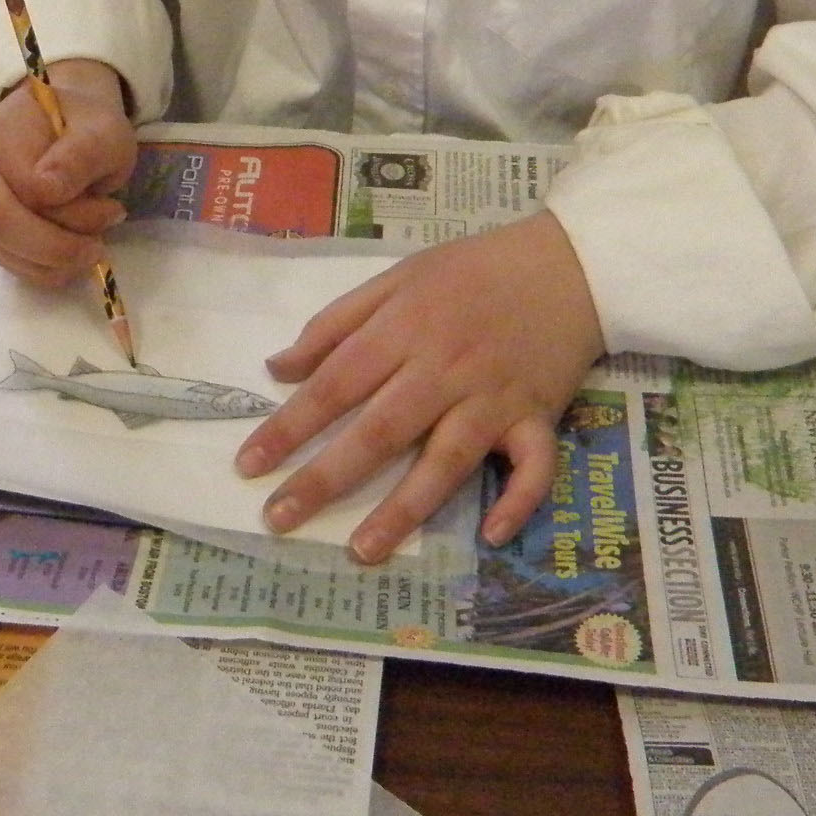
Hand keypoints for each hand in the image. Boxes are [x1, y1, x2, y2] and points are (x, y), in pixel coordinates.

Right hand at [0, 58, 136, 286]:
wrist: (67, 123)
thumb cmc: (86, 125)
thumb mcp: (103, 131)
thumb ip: (81, 155)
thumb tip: (47, 189)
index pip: (28, 188)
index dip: (73, 211)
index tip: (113, 209)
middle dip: (54, 248)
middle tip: (96, 249)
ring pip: (3, 249)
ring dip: (52, 262)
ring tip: (89, 246)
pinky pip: (6, 260)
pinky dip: (42, 270)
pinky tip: (70, 257)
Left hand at [235, 211, 605, 565]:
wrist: (566, 264)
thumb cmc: (471, 271)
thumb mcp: (396, 277)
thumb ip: (335, 323)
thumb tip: (278, 367)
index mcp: (403, 329)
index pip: (335, 384)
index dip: (289, 426)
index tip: (249, 464)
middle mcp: (443, 369)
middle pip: (380, 430)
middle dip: (326, 477)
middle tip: (279, 518)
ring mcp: (494, 398)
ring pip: (445, 460)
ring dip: (404, 509)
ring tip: (362, 550)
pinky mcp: (540, 418)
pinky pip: (534, 468)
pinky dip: (517, 502)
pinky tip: (489, 537)